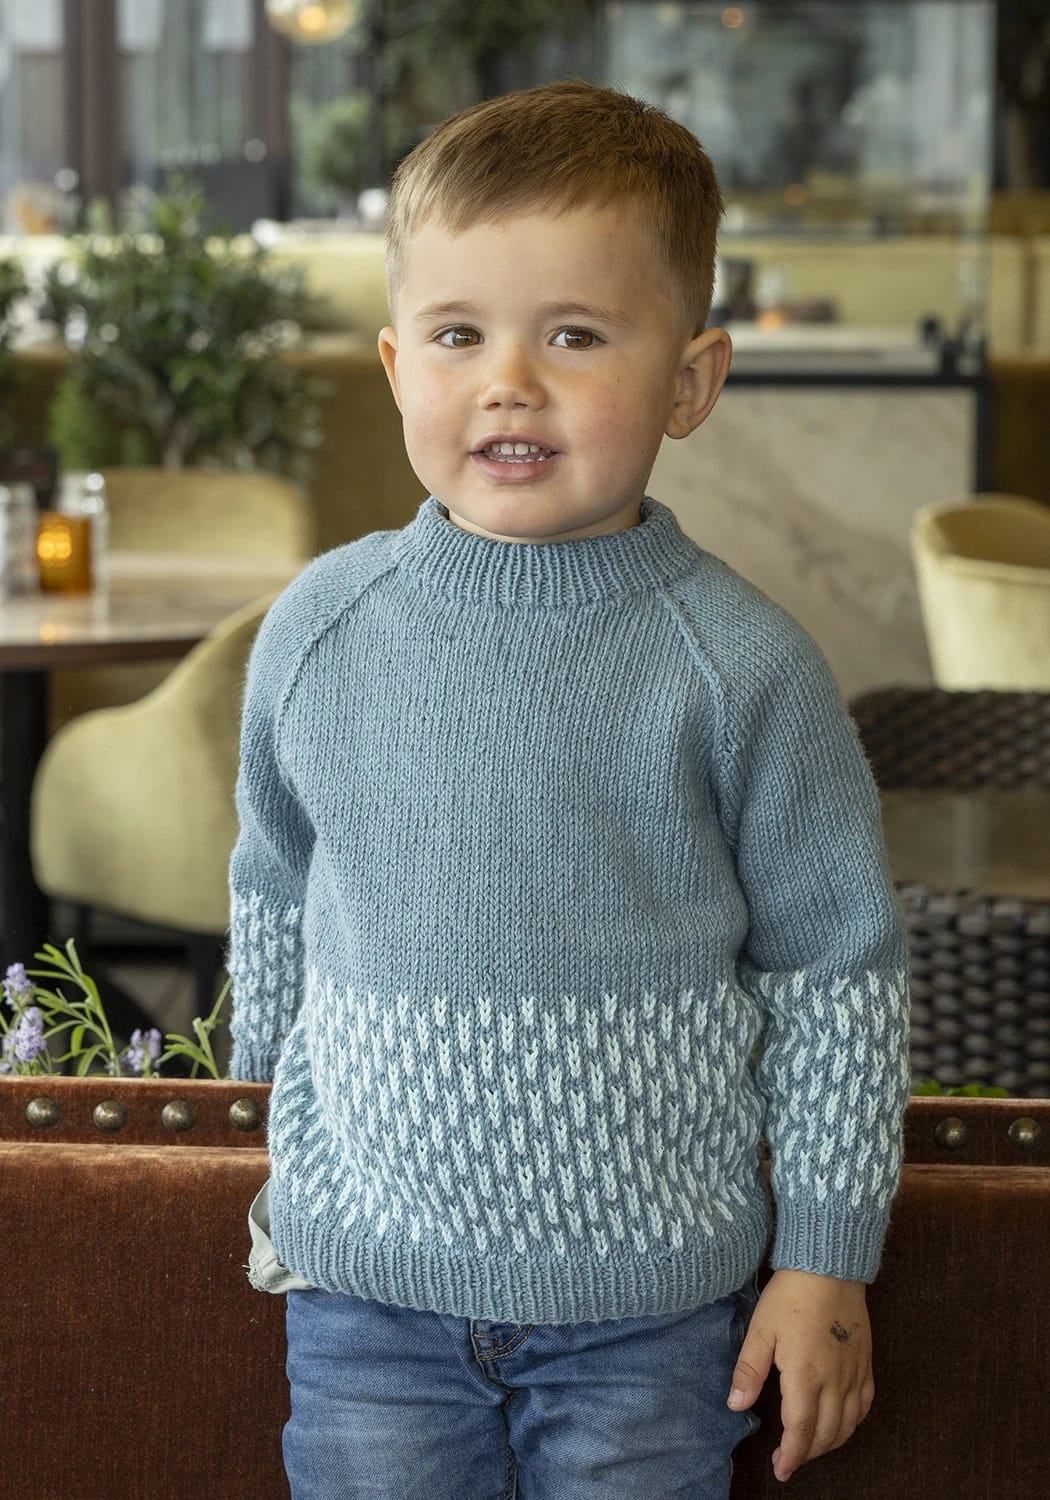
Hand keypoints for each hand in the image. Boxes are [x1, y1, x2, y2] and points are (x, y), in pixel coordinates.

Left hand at [726, 1269, 872, 1482]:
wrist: (829, 1265)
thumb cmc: (791, 1295)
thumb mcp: (761, 1329)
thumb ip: (749, 1370)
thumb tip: (735, 1405)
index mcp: (805, 1375)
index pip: (801, 1430)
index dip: (791, 1455)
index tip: (780, 1469)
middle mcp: (835, 1381)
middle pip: (826, 1434)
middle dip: (808, 1453)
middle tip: (790, 1459)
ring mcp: (854, 1372)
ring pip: (848, 1424)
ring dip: (830, 1443)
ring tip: (811, 1447)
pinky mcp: (866, 1361)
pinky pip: (865, 1404)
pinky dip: (853, 1423)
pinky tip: (842, 1423)